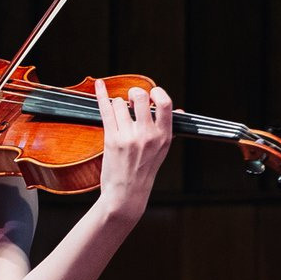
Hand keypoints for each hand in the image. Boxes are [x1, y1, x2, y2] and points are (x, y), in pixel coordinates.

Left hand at [94, 79, 174, 221]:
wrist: (127, 194)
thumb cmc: (143, 171)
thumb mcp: (162, 151)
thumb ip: (168, 129)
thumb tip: (180, 112)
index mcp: (163, 136)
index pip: (165, 103)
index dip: (157, 93)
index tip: (151, 93)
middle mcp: (147, 135)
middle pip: (140, 97)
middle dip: (134, 93)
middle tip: (131, 99)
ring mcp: (129, 137)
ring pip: (120, 104)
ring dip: (118, 105)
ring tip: (119, 117)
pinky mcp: (112, 140)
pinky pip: (106, 110)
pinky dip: (101, 95)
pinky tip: (99, 85)